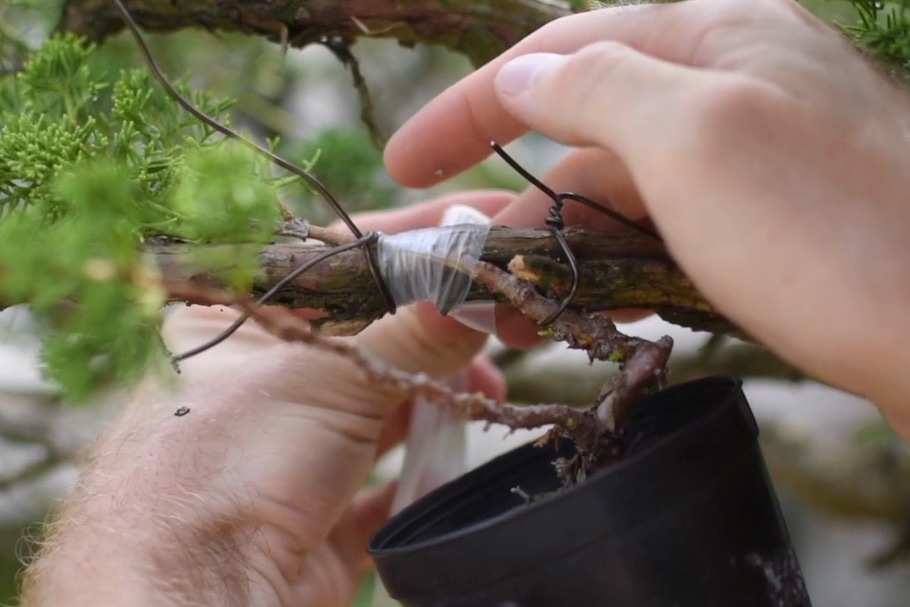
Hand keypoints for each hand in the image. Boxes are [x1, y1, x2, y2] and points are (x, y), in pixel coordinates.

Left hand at [21, 192, 509, 606]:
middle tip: (496, 320)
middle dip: (437, 328)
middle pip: (371, 334)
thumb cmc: (225, 462)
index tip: (475, 227)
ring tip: (487, 389)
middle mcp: (261, 380)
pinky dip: (424, 466)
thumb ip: (411, 334)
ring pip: (383, 405)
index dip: (412, 243)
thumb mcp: (325, 377)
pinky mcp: (319, 511)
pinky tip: (455, 454)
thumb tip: (477, 297)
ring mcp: (291, 448)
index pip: (339, 260)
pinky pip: (385, 478)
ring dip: (439, 396)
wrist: (196, 597)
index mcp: (239, 321)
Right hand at [384, 0, 909, 434]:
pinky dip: (618, 269)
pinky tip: (594, 310)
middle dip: (515, 201)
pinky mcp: (768, 223)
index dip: (471, 107)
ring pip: (623, 193)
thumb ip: (597, 89)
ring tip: (518, 315)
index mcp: (713, 37)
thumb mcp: (693, 139)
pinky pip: (665, 233)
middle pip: (586, 131)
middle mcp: (731, 86)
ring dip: (561, 249)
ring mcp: (752, 158)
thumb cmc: (833, 234)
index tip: (406, 161)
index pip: (559, 54)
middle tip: (465, 273)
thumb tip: (526, 77)